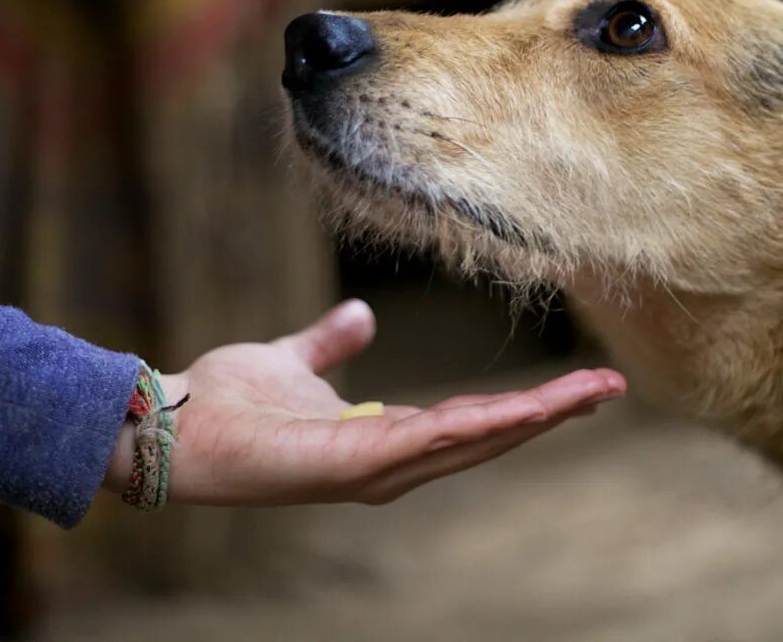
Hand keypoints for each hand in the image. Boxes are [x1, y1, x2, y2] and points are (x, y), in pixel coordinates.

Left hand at [103, 300, 625, 505]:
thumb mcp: (294, 358)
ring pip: (474, 441)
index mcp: (384, 438)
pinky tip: (526, 411)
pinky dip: (484, 427)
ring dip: (535, 419)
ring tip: (590, 394)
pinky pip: (432, 441)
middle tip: (610, 387)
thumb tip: (363, 313)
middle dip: (551, 414)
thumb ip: (330, 340)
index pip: (471, 422)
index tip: (575, 386)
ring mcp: (377, 469)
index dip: (524, 407)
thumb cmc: (229, 401)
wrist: (172, 425)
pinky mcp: (356, 465)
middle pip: (489, 437)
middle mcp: (392, 463)